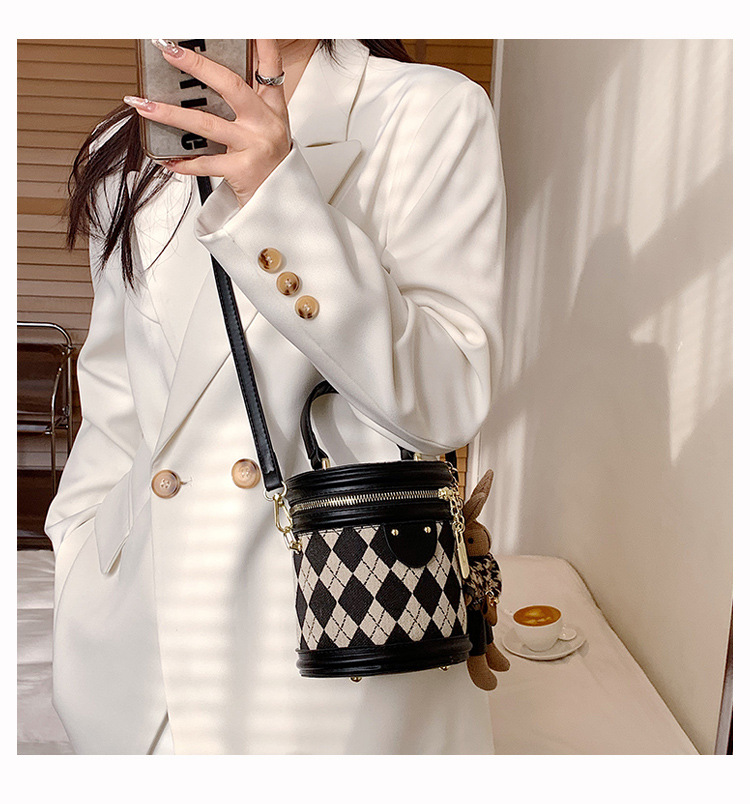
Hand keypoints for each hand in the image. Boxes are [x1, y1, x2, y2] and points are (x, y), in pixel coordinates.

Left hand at [124, 39, 291, 207]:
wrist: (280, 202)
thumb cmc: (269, 162)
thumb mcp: (265, 127)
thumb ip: (247, 103)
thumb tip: (207, 79)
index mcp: (272, 108)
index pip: (270, 66)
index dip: (262, 42)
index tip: (252, 24)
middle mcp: (265, 123)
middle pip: (231, 86)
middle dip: (197, 67)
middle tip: (170, 52)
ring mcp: (254, 146)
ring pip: (206, 125)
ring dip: (170, 114)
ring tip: (143, 105)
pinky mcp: (243, 170)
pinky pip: (205, 163)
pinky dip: (183, 163)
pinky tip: (165, 158)